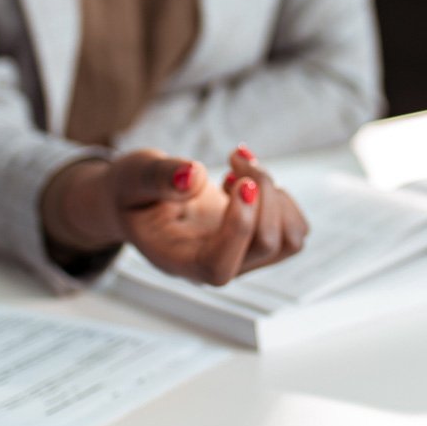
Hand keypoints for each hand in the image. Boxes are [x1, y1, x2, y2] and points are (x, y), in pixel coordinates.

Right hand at [42, 148, 307, 285]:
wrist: (140, 200)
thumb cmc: (132, 191)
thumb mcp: (133, 176)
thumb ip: (159, 178)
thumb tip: (194, 175)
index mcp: (178, 259)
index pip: (219, 267)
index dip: (239, 227)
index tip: (238, 181)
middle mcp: (213, 265)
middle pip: (265, 245)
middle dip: (262, 190)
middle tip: (236, 158)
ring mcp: (240, 257)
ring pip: (288, 240)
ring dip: (276, 196)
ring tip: (241, 170)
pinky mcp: (256, 241)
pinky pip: (293, 230)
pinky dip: (282, 199)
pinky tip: (248, 183)